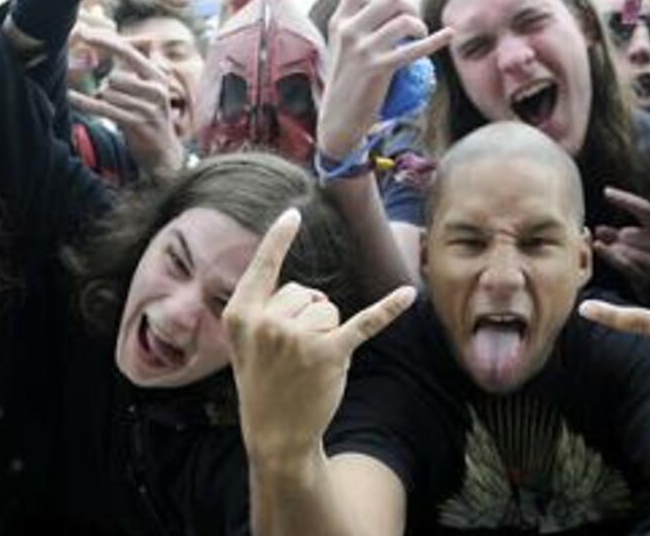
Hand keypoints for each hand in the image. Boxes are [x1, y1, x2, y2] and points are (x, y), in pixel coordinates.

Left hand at [68, 27, 184, 173]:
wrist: (165, 155)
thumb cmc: (149, 120)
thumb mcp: (146, 92)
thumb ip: (131, 70)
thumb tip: (116, 44)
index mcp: (158, 77)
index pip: (128, 53)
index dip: (106, 42)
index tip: (84, 33)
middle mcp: (158, 89)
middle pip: (115, 77)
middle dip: (106, 88)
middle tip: (116, 102)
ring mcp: (149, 107)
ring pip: (109, 93)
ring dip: (106, 102)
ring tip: (121, 114)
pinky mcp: (138, 123)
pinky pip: (104, 108)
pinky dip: (85, 103)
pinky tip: (69, 96)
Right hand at [226, 209, 415, 460]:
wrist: (276, 436)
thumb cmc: (262, 384)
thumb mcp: (245, 344)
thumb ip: (262, 311)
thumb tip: (307, 294)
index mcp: (241, 314)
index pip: (263, 266)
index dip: (278, 238)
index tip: (294, 213)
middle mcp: (267, 321)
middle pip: (304, 292)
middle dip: (307, 316)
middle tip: (292, 355)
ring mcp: (297, 338)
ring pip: (328, 307)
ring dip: (327, 331)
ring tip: (310, 362)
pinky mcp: (329, 353)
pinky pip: (364, 322)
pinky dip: (388, 308)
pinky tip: (408, 294)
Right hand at [317, 0, 452, 158]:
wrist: (336, 121)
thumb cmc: (346, 83)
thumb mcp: (345, 48)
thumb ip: (362, 24)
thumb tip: (392, 6)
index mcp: (340, 21)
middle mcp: (348, 30)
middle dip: (410, 4)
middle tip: (414, 22)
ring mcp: (362, 49)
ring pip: (404, 19)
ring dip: (420, 25)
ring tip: (420, 35)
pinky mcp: (378, 68)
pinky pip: (413, 48)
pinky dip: (434, 40)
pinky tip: (448, 35)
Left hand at [593, 186, 649, 293]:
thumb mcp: (648, 246)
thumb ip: (626, 236)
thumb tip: (599, 230)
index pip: (646, 209)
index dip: (625, 200)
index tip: (606, 192)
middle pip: (630, 233)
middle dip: (614, 234)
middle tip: (602, 234)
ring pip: (626, 248)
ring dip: (611, 246)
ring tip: (602, 246)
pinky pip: (625, 264)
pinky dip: (609, 255)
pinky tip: (598, 248)